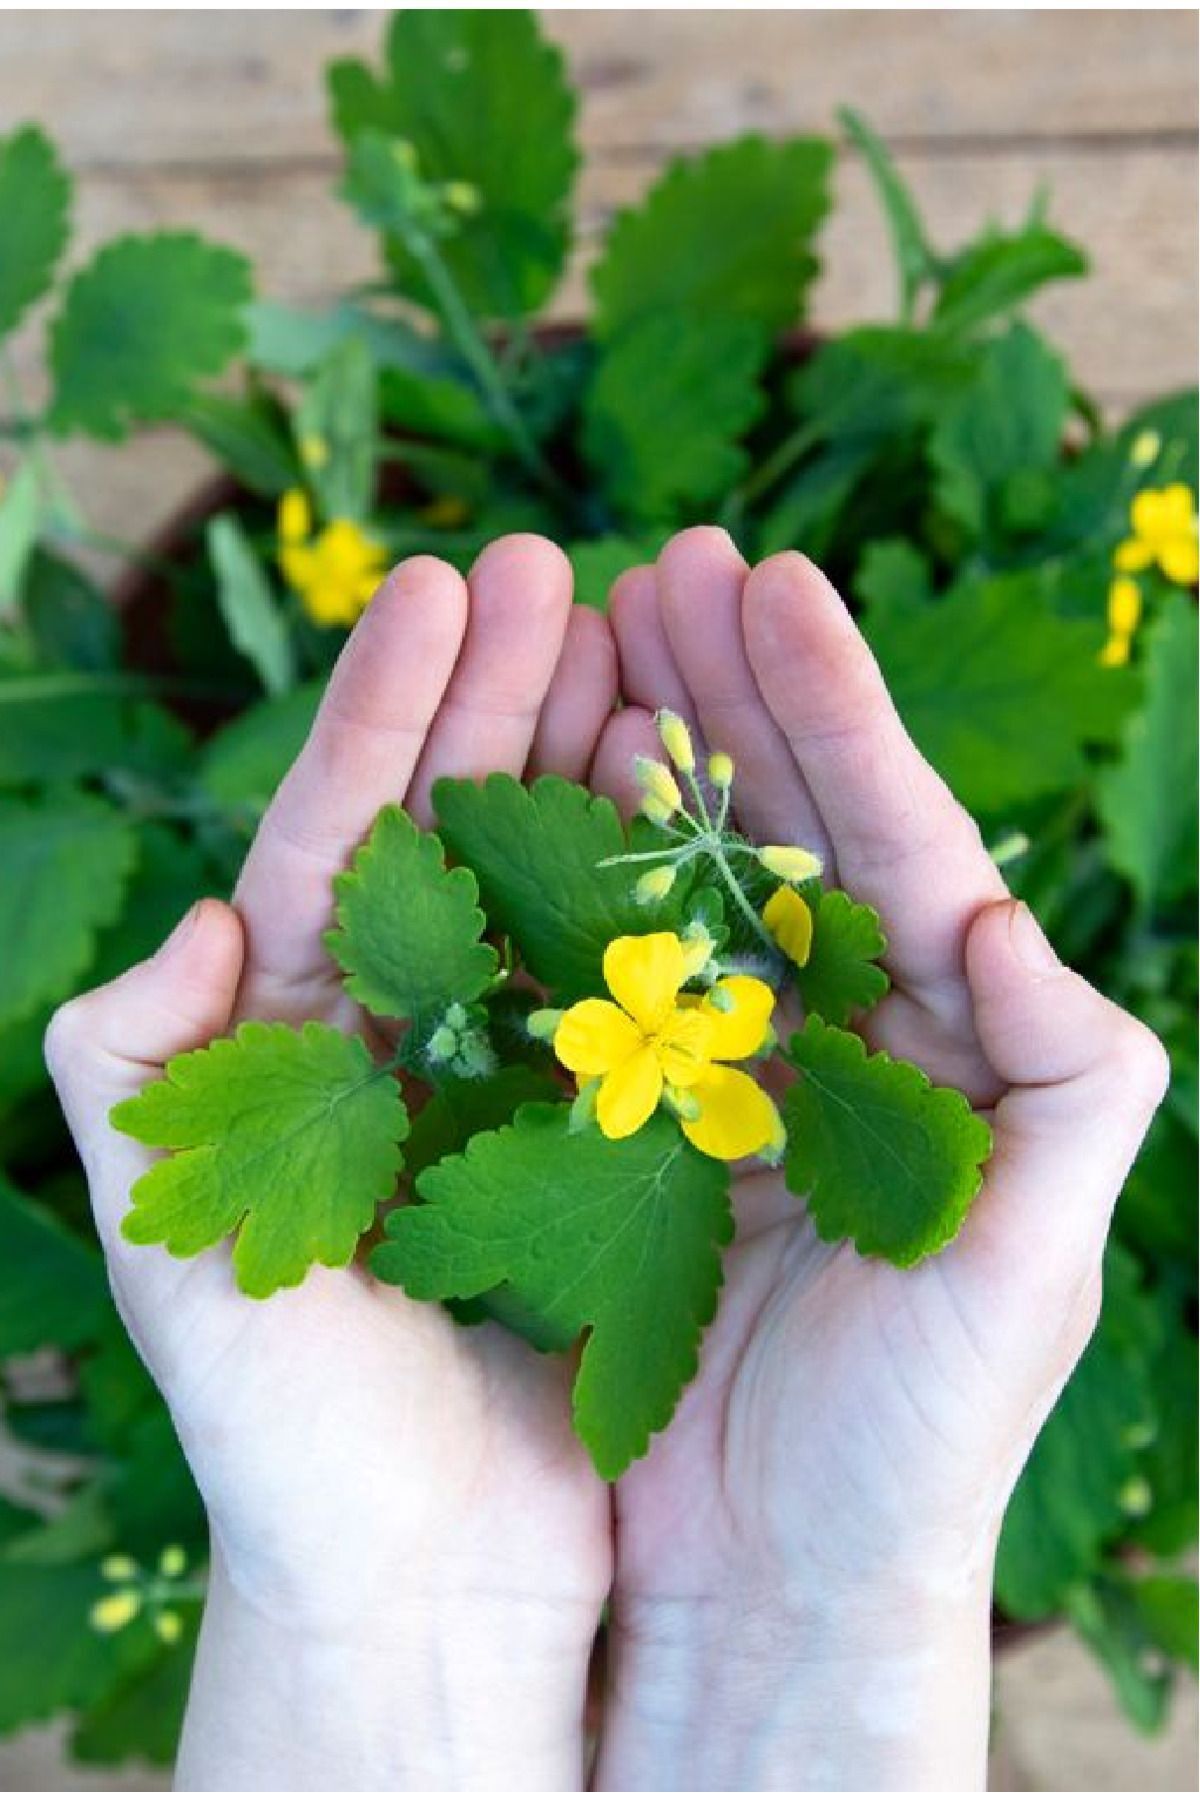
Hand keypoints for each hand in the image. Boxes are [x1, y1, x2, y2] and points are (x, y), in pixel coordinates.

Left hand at [46, 537, 614, 1790]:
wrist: (429, 1579)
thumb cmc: (289, 1430)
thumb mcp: (173, 1247)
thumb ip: (134, 1073)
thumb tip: (192, 915)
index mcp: (300, 1033)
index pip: (340, 833)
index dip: (388, 708)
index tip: (442, 584)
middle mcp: (415, 1032)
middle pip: (459, 824)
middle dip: (506, 692)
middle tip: (567, 565)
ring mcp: (523, 1072)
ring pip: (564, 883)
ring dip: (596, 759)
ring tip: (647, 641)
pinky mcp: (618, 1135)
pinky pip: (651, 989)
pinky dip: (676, 893)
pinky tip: (711, 808)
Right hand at [592, 528, 1168, 1790]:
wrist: (785, 1573)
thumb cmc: (925, 1433)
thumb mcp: (1029, 1261)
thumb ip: (1067, 1083)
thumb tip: (1008, 907)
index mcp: (942, 1034)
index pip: (890, 839)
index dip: (834, 711)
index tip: (773, 581)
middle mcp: (833, 1029)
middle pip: (777, 826)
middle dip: (725, 691)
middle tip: (659, 563)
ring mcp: (722, 1067)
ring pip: (675, 877)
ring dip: (636, 750)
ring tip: (583, 628)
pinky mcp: (627, 1124)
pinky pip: (589, 976)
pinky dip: (558, 879)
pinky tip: (519, 787)